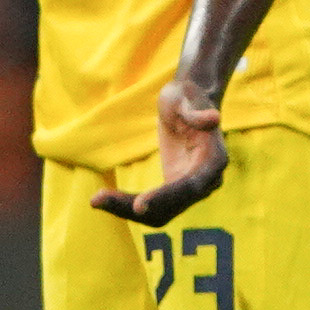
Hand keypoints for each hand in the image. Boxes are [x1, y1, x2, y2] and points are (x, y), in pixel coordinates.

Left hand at [90, 87, 229, 227]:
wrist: (187, 102)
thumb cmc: (185, 96)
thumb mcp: (185, 98)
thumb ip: (195, 112)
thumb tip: (214, 118)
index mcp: (213, 160)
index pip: (189, 186)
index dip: (166, 197)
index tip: (139, 206)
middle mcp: (207, 180)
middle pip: (172, 206)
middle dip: (135, 207)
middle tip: (97, 200)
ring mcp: (192, 188)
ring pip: (161, 212)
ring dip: (128, 210)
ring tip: (96, 200)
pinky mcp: (176, 188)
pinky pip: (154, 206)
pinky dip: (129, 206)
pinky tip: (105, 199)